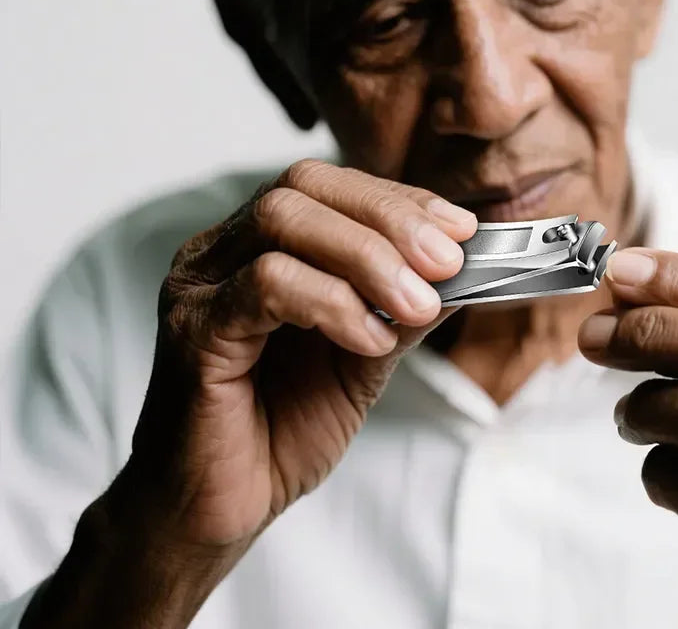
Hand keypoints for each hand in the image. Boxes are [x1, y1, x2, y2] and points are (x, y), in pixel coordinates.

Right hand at [126, 159, 476, 550]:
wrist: (218, 510)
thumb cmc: (284, 426)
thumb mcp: (366, 354)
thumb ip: (404, 304)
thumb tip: (465, 265)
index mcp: (260, 244)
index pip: (331, 186)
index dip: (400, 200)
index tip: (461, 230)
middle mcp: (222, 250)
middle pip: (304, 186)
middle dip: (388, 218)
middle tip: (446, 263)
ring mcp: (200, 284)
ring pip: (283, 221)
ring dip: (367, 256)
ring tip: (415, 306)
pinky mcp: (193, 330)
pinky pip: (264, 285)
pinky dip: (331, 302)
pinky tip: (370, 340)